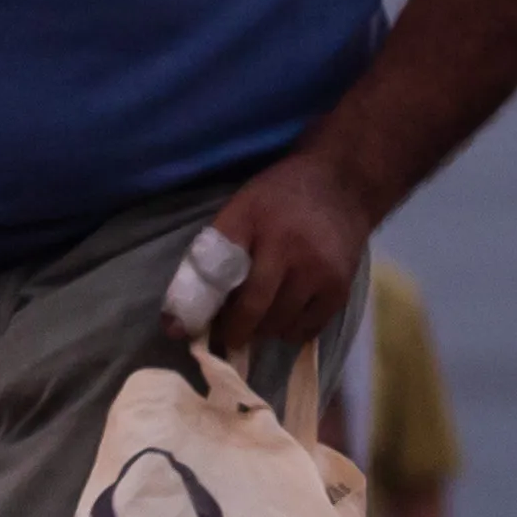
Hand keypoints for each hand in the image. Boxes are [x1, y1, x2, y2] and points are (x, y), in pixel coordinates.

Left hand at [201, 145, 372, 360]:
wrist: (342, 185)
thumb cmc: (280, 198)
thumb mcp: (239, 211)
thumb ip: (207, 258)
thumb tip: (175, 321)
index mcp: (254, 224)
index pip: (218, 278)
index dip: (200, 310)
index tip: (184, 331)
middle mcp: (290, 250)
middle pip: (253, 310)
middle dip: (234, 328)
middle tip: (227, 328)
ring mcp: (319, 272)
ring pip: (279, 326)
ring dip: (263, 329)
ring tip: (259, 315)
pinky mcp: (339, 289)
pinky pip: (306, 330)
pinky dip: (290, 330)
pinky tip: (285, 314)